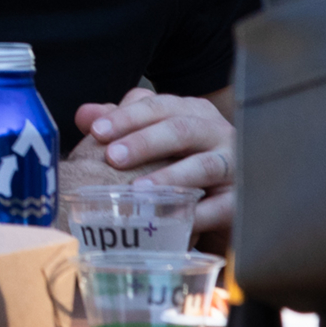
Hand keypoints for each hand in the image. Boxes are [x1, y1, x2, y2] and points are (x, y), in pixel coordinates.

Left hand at [69, 87, 235, 241]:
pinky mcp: (241, 199)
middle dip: (144, 142)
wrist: (229, 194)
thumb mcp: (153, 135)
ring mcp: (235, 164)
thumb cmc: (181, 158)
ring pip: (205, 165)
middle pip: (181, 129)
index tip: (96, 131)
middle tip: (113, 157)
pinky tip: (173, 221)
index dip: (126, 117)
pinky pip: (222, 206)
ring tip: (139, 190)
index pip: (157, 105)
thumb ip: (121, 123)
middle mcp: (216, 132)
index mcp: (192, 111)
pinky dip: (198, 213)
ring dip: (171, 177)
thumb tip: (84, 115)